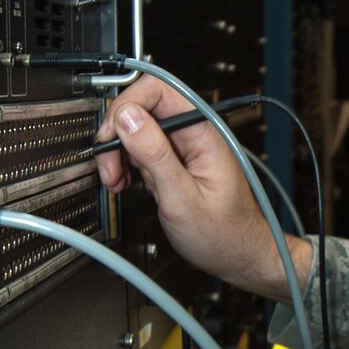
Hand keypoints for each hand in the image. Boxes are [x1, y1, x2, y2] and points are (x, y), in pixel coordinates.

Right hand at [94, 74, 309, 299]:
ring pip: (136, 130)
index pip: (158, 91)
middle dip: (117, 135)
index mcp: (203, 134)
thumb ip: (155, 156)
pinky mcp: (171, 161)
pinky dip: (125, 164)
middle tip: (110, 168)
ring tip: (118, 181)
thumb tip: (128, 118)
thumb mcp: (183, 199)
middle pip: (141, 108)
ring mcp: (181, 147)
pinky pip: (140, 150)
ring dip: (118, 153)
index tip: (111, 137)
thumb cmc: (224, 235)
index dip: (127, 107)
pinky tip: (126, 182)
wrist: (238, 257)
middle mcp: (193, 134)